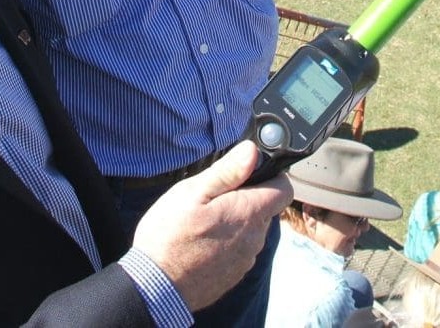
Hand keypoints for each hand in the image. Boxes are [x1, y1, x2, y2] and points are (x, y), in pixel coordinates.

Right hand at [132, 142, 291, 311]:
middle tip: (215, 196)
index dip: (272, 176)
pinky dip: (228, 241)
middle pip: (265, 208)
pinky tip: (202, 241)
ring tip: (204, 219)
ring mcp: (245, 260)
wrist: (155, 288)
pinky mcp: (233, 276)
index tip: (249, 172)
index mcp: (249, 213)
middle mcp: (254, 239)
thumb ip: (228, 171)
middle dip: (247, 197)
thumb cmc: (170, 236)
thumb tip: (253, 151)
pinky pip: (240, 249)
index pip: (284, 189)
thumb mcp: (193, 192)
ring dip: (236, 220)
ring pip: (251, 229)